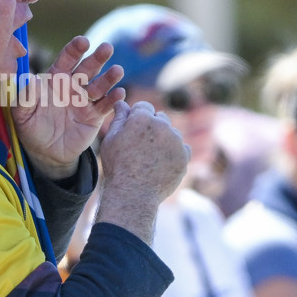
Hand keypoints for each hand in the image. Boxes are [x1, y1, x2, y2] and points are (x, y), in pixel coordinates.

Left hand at [13, 36, 124, 179]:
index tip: (82, 42)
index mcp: (55, 78)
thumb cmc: (31, 126)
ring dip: (109, 78)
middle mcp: (73, 85)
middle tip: (107, 47)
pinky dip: (113, 99)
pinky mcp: (95, 116)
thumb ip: (26, 96)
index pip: (66, 59)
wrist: (45, 151)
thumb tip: (29, 79)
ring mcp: (85, 100)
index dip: (74, 49)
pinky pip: (105, 106)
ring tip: (118, 71)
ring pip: (99, 85)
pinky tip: (119, 93)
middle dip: (97, 58)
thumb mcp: (22, 113)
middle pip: (87, 68)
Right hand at [97, 100, 189, 243]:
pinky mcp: (185, 156)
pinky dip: (174, 154)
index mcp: (142, 118)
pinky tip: (161, 164)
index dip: (136, 118)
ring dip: (164, 140)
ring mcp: (176, 141)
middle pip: (160, 118)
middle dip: (152, 127)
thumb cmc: (118, 165)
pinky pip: (182, 148)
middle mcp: (162, 126)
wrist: (134, 193)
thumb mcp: (111, 139)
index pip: (143, 107)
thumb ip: (118, 118)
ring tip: (150, 158)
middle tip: (141, 146)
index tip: (132, 132)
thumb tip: (121, 102)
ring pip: (171, 134)